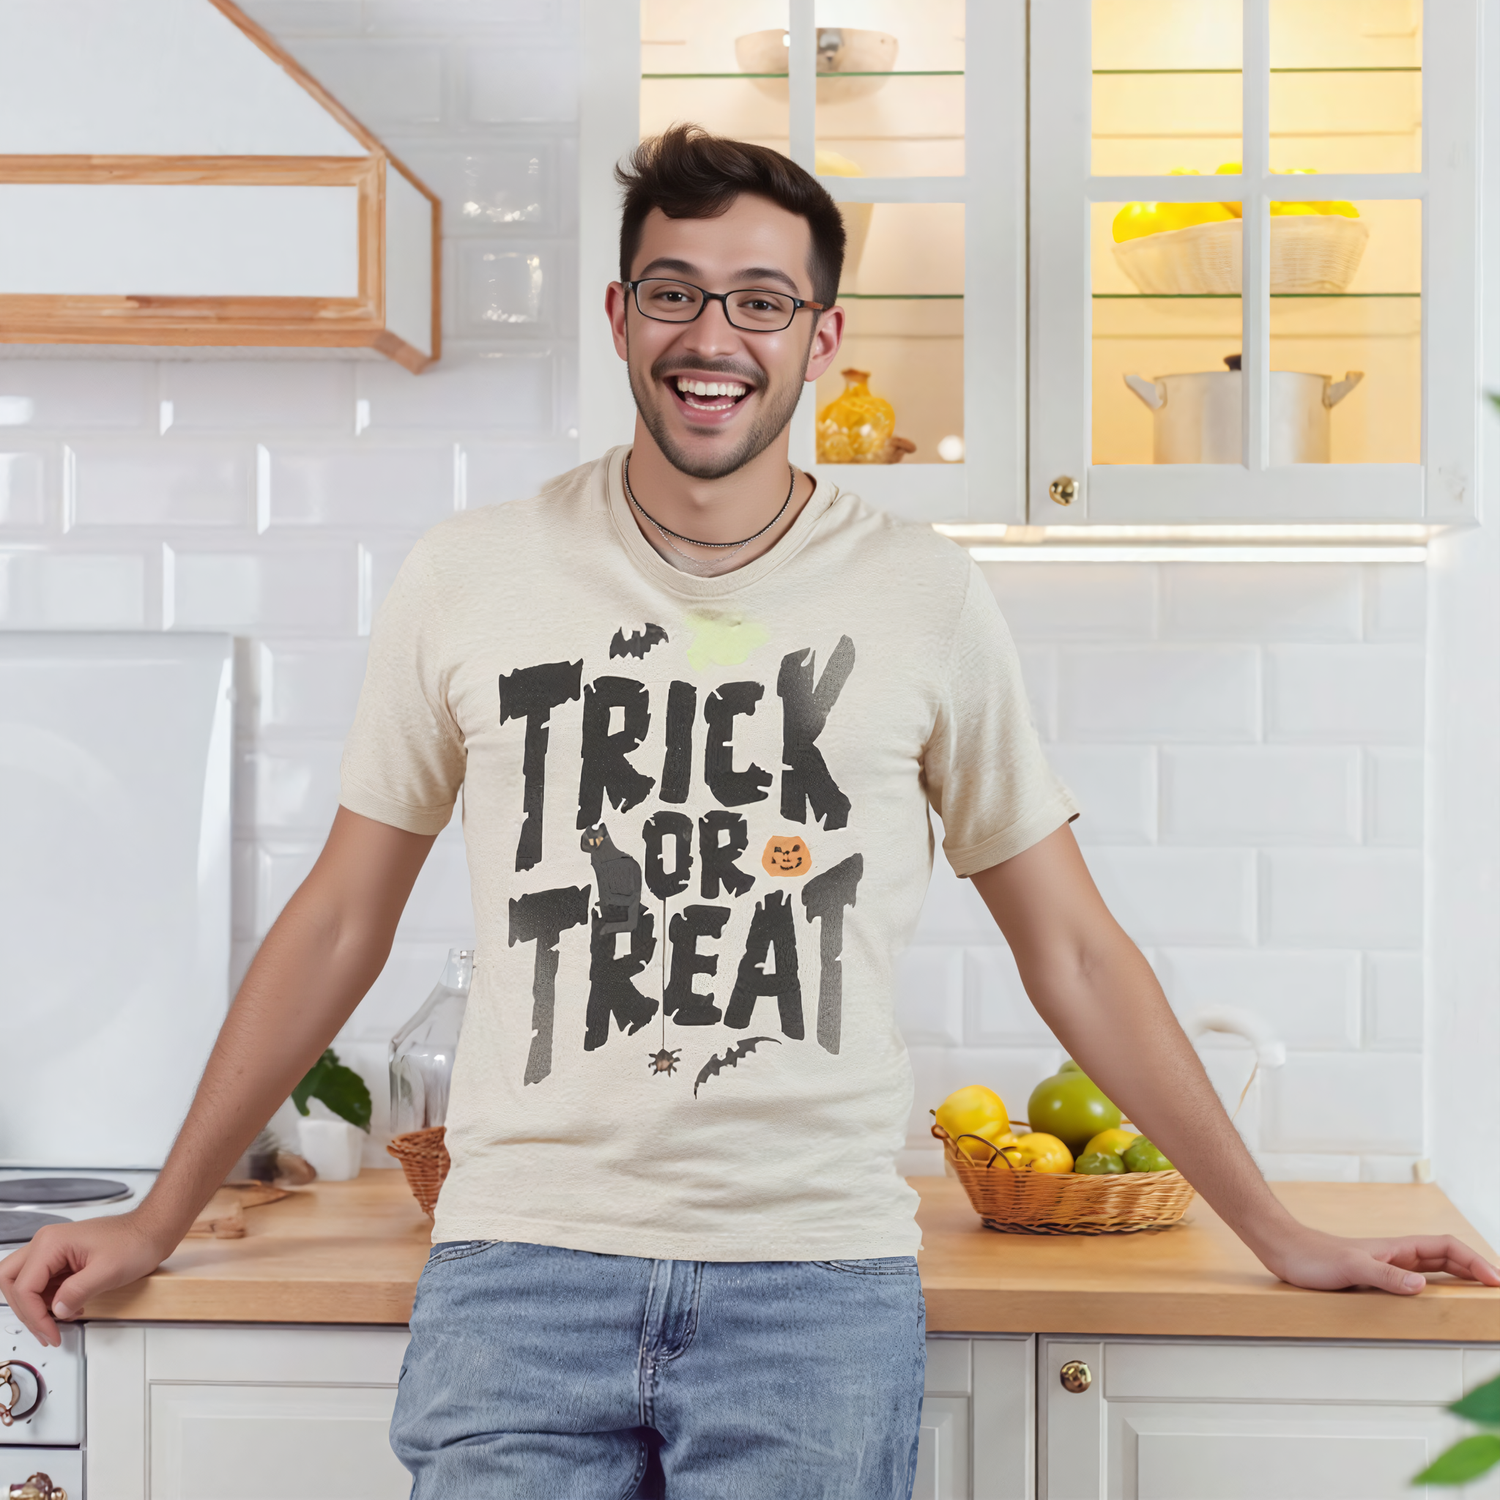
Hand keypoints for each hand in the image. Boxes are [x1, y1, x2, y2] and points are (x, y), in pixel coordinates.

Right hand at [0, 1212, 173, 1345]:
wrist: (153, 1231)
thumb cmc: (136, 1241)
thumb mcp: (108, 1271)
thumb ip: (78, 1292)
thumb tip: (57, 1311)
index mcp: (50, 1243)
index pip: (23, 1287)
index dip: (34, 1316)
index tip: (51, 1333)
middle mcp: (46, 1244)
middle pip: (11, 1283)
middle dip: (25, 1311)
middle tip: (46, 1331)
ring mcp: (53, 1251)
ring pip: (23, 1285)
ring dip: (37, 1308)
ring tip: (62, 1320)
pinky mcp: (61, 1260)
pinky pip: (42, 1285)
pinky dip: (49, 1301)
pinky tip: (70, 1309)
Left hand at [1263, 1223, 1499, 1295]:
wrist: (1283, 1249)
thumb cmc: (1312, 1256)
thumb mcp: (1351, 1267)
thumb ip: (1385, 1275)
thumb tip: (1422, 1286)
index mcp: (1396, 1248)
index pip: (1446, 1248)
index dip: (1473, 1261)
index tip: (1494, 1280)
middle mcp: (1395, 1254)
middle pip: (1445, 1257)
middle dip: (1474, 1268)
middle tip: (1497, 1287)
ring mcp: (1385, 1264)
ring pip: (1432, 1267)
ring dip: (1458, 1275)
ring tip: (1480, 1291)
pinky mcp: (1373, 1276)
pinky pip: (1414, 1279)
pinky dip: (1433, 1286)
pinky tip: (1434, 1298)